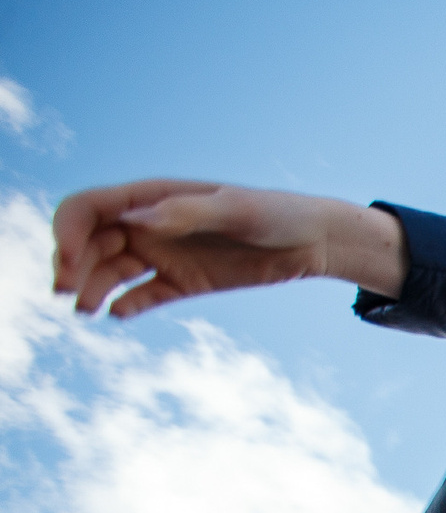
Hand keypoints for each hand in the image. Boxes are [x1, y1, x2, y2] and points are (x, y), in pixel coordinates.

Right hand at [52, 181, 406, 318]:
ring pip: (112, 272)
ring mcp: (165, 254)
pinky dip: (127, 305)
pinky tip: (119, 315)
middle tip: (68, 293)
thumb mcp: (235, 209)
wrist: (313, 241)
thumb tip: (135, 220)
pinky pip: (144, 295)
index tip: (65, 258)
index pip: (89, 208)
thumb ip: (186, 212)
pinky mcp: (183, 282)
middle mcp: (150, 225)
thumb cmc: (275, 213)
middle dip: (71, 264)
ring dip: (92, 288)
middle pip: (90, 243)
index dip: (67, 229)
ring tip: (85, 310)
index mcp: (153, 197)